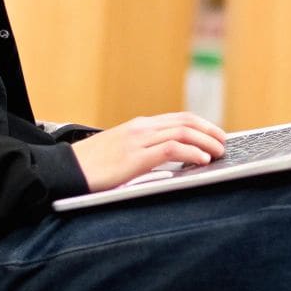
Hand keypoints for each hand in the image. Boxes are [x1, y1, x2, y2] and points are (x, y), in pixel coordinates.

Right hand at [70, 113, 227, 191]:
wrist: (66, 171)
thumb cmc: (91, 167)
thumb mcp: (122, 154)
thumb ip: (144, 153)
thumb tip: (169, 161)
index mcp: (139, 127)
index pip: (179, 119)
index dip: (202, 126)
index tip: (216, 136)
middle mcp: (141, 128)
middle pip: (185, 122)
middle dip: (210, 131)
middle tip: (224, 144)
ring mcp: (137, 140)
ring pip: (182, 132)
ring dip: (206, 142)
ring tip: (218, 153)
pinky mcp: (134, 157)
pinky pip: (170, 149)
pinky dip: (190, 153)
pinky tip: (201, 160)